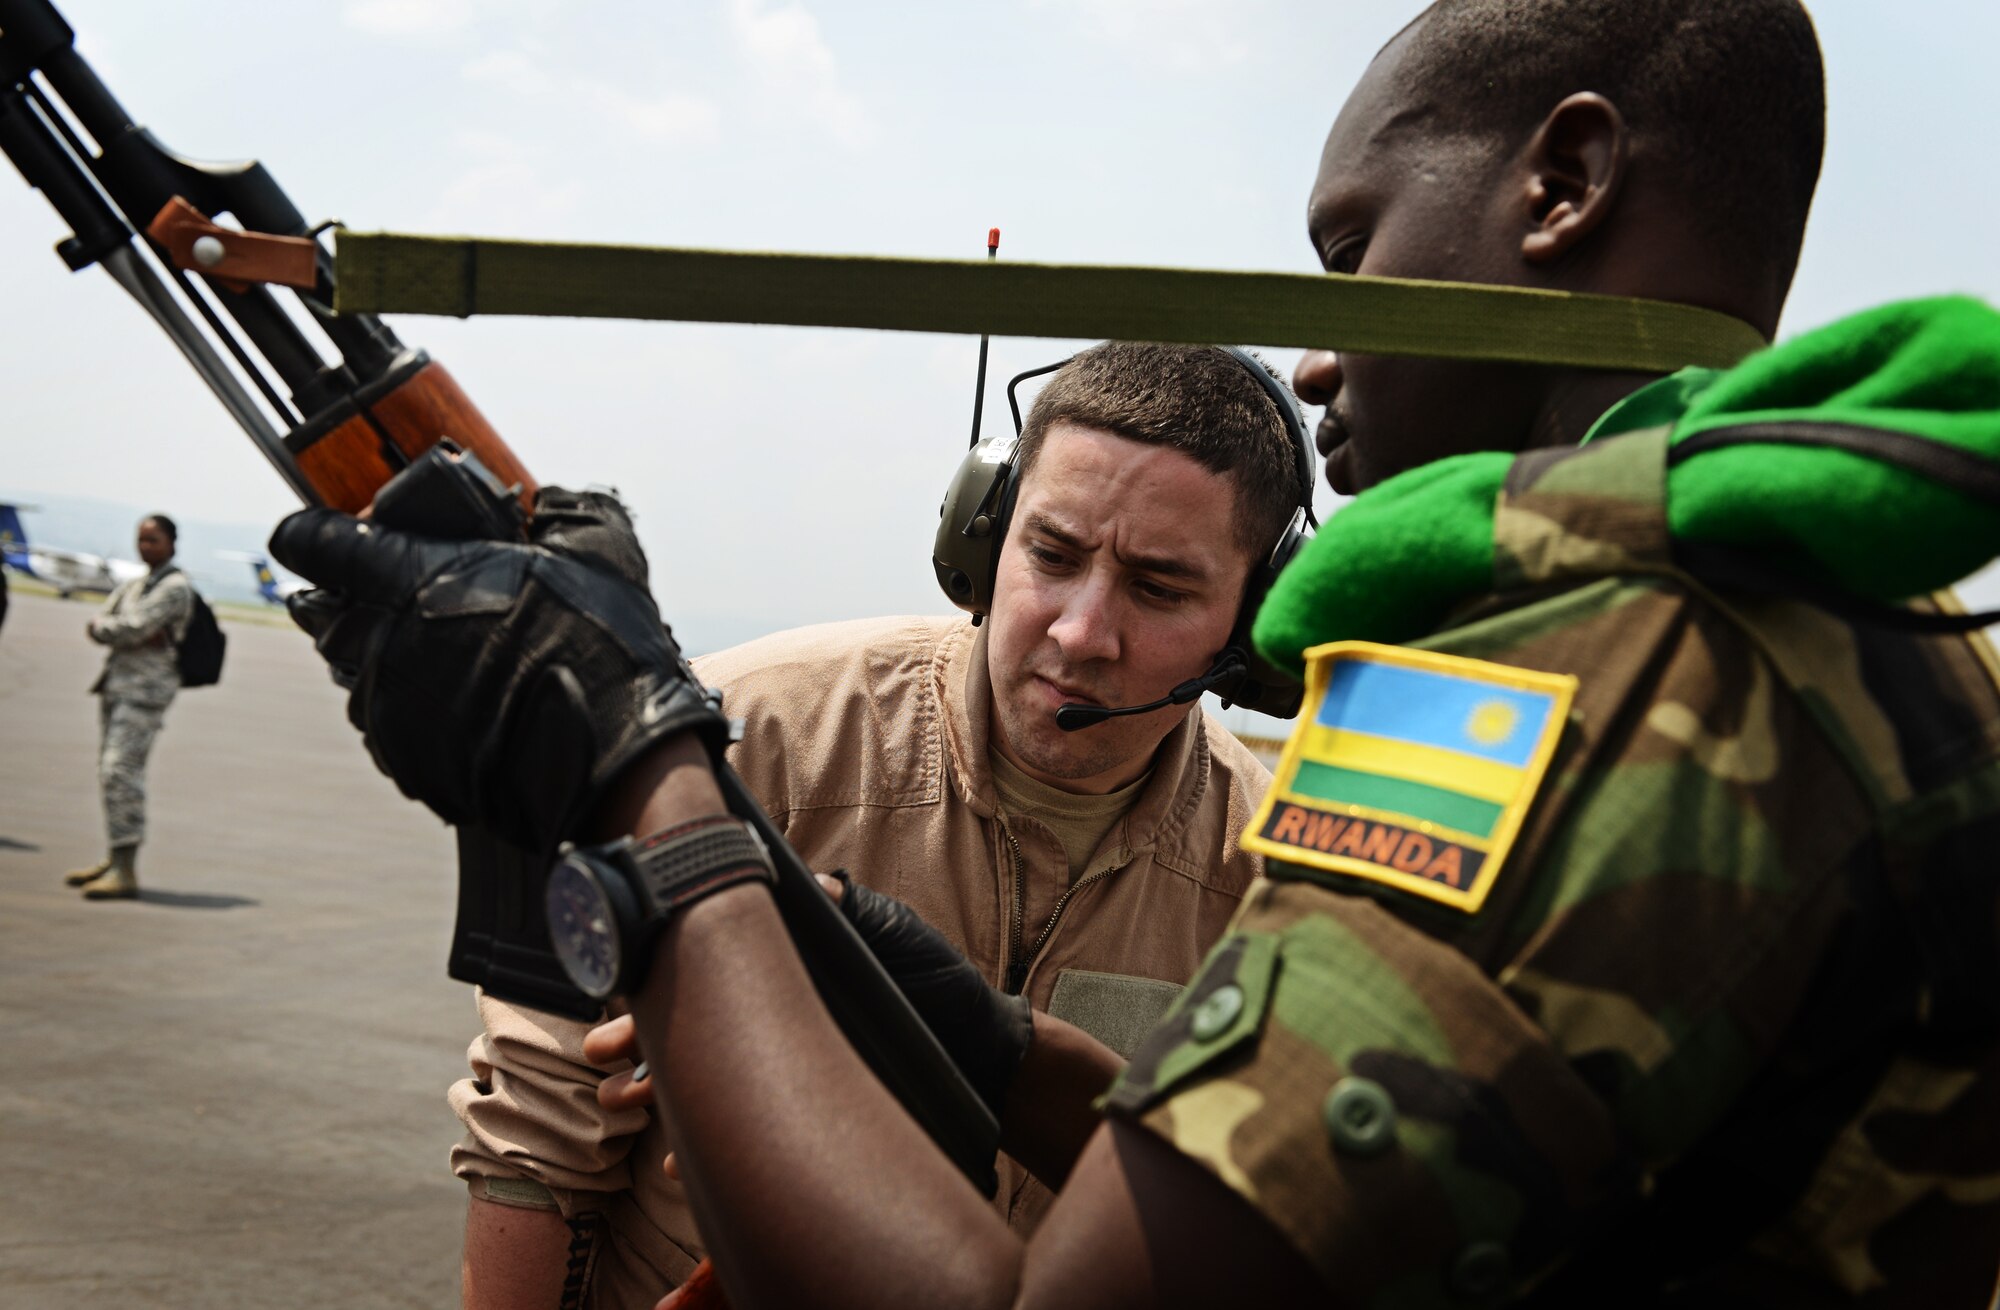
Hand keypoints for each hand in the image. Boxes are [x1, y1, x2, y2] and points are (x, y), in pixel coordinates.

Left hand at [269, 488, 731, 853]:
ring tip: (456, 659)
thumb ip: (567, 511)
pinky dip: (419, 713)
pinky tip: (471, 708)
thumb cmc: (599, 648)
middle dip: (357, 601)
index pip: (310, 541)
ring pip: (358, 672)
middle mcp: (377, 640)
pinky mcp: (402, 761)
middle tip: (415, 599)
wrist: (610, 757)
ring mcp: (385, 706)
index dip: (316, 534)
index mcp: (407, 576)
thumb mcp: (601, 551)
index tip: (337, 535)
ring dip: (391, 659)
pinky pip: (390, 725)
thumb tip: (555, 504)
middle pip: (323, 612)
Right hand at [585, 872, 1034, 1119]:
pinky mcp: (804, 1105)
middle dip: (638, 1044)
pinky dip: (707, 1145)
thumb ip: (849, 910)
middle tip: (601, 1061)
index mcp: (786, 967)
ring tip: (620, 1104)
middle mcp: (777, 1013)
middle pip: (691, 1026)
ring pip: (704, 1078)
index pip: (708, 970)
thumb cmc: (937, 981)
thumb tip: (813, 884)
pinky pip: (744, 1124)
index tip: (621, 997)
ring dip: (655, 1094)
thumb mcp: (894, 934)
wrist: (983, 1050)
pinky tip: (676, 1162)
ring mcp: (787, 1061)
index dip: (658, 983)